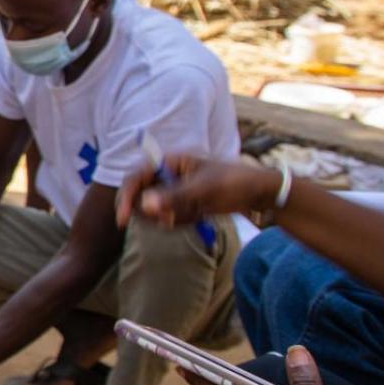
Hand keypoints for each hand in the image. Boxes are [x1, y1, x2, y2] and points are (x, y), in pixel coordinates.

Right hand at [117, 155, 280, 228]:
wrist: (260, 193)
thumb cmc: (233, 182)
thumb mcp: (203, 189)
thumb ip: (173, 197)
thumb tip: (144, 206)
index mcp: (169, 162)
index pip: (135, 177)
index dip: (126, 196)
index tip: (123, 218)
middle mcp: (167, 175)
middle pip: (140, 195)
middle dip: (149, 211)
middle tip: (167, 221)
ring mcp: (175, 190)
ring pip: (153, 209)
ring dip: (165, 218)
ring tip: (191, 216)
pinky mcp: (183, 204)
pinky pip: (169, 217)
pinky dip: (178, 222)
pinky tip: (197, 217)